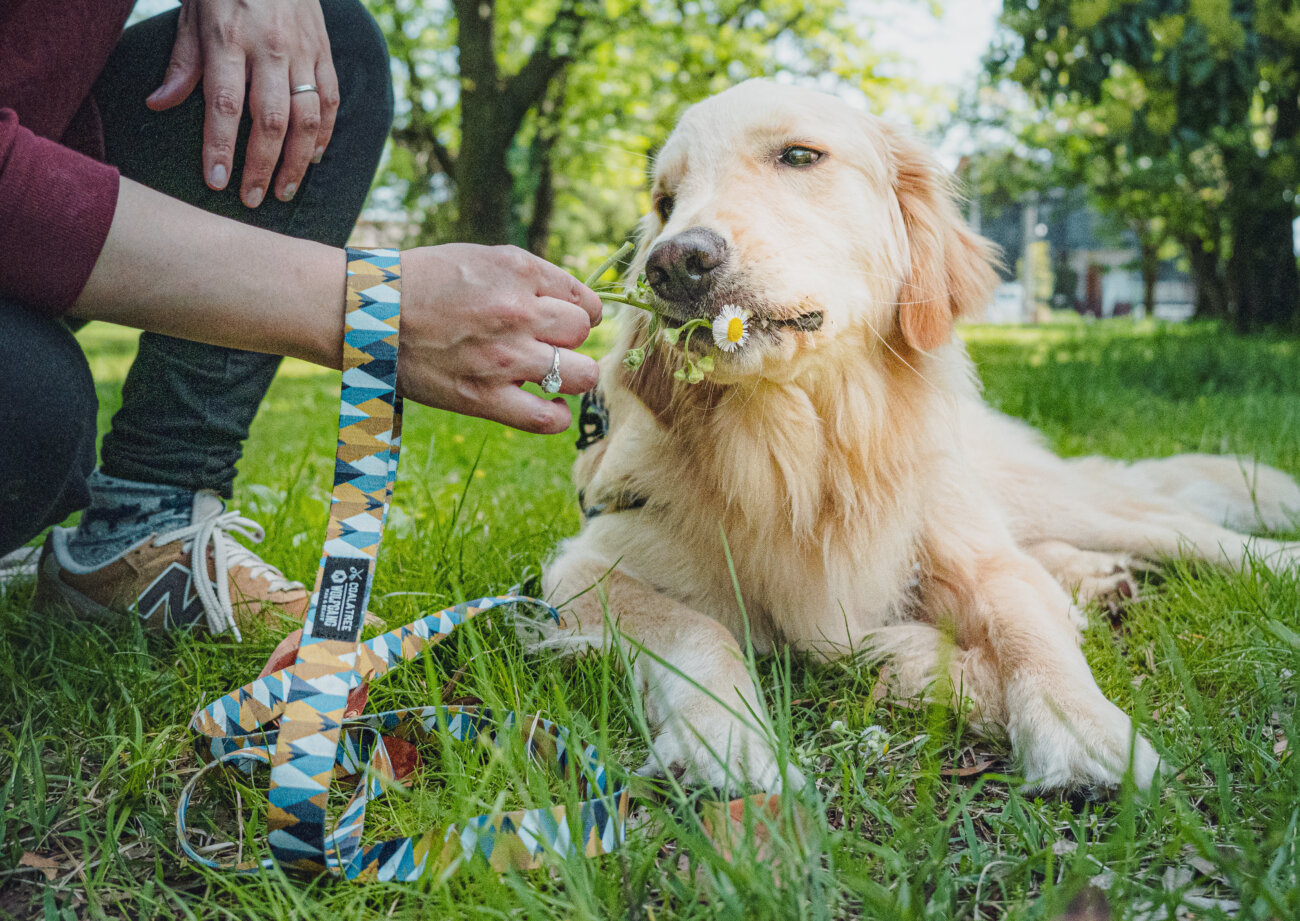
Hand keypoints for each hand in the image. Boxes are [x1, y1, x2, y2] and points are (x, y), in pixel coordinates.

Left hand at [146, 0, 338, 207]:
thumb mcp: (193, 12)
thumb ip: (182, 62)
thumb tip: (159, 105)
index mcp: (229, 37)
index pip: (225, 104)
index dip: (221, 147)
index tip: (217, 182)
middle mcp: (271, 47)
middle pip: (270, 119)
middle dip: (261, 165)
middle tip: (251, 199)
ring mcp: (303, 50)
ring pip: (306, 117)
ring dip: (297, 161)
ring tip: (284, 190)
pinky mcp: (324, 51)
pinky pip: (329, 101)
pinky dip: (323, 134)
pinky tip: (312, 157)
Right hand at [398, 245, 602, 433]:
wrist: (369, 311)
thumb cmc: (424, 283)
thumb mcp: (482, 260)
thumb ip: (528, 279)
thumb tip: (570, 306)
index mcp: (519, 271)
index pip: (584, 301)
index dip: (579, 314)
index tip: (562, 321)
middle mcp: (519, 312)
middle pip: (583, 334)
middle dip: (570, 341)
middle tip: (547, 346)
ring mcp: (505, 358)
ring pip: (581, 374)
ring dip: (571, 376)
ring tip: (551, 375)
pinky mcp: (484, 397)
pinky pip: (547, 418)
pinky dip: (557, 416)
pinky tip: (549, 407)